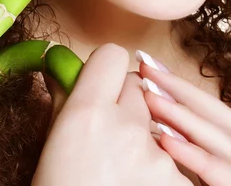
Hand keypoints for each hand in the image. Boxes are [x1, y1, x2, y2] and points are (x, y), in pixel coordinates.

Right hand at [32, 43, 192, 185]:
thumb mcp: (52, 147)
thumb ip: (64, 99)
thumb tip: (61, 63)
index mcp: (85, 115)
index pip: (112, 57)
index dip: (107, 72)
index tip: (104, 89)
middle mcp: (124, 129)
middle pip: (141, 89)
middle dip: (131, 107)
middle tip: (114, 139)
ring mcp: (158, 160)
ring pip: (162, 125)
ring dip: (150, 141)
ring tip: (127, 174)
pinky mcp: (178, 184)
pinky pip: (177, 158)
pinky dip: (166, 170)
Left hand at [138, 54, 230, 185]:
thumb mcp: (193, 174)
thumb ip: (181, 146)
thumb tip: (145, 110)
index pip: (216, 113)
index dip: (183, 86)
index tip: (148, 63)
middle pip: (225, 119)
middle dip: (184, 91)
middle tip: (146, 69)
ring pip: (227, 142)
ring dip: (186, 117)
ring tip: (150, 98)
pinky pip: (226, 175)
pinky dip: (195, 155)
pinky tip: (165, 140)